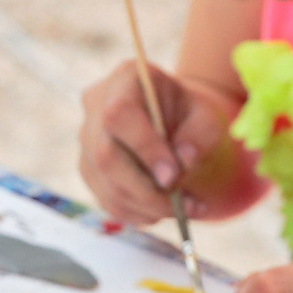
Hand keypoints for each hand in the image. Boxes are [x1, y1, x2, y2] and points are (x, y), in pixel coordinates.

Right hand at [77, 59, 233, 225]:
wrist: (174, 119)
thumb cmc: (190, 113)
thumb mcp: (206, 115)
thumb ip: (199, 135)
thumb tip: (183, 162)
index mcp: (125, 79)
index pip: (119, 114)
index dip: (144, 148)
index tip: (174, 176)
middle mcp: (95, 107)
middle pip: (106, 155)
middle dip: (146, 189)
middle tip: (184, 206)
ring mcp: (87, 140)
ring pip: (105, 183)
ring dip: (146, 206)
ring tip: (184, 210)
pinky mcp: (89, 170)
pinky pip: (107, 200)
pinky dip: (138, 213)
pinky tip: (164, 211)